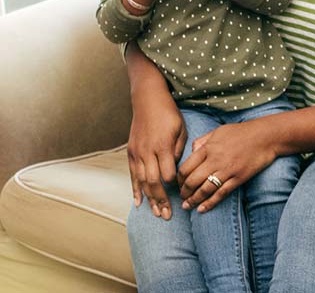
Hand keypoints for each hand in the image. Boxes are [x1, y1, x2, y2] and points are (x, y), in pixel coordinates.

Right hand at [128, 85, 186, 218]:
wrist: (147, 100)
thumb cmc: (168, 114)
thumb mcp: (180, 129)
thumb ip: (178, 150)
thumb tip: (176, 168)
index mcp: (163, 146)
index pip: (168, 174)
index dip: (175, 185)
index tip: (183, 193)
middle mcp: (147, 152)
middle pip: (153, 182)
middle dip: (161, 200)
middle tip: (167, 215)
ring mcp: (137, 153)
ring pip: (142, 182)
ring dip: (149, 199)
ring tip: (156, 213)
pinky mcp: (131, 152)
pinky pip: (133, 175)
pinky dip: (135, 190)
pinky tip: (138, 203)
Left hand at [177, 120, 277, 212]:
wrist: (266, 137)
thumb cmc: (242, 132)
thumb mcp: (218, 131)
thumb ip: (203, 141)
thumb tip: (192, 151)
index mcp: (208, 148)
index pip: (186, 167)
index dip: (179, 178)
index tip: (178, 184)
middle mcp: (215, 160)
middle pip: (192, 180)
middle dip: (184, 191)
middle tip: (182, 197)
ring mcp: (227, 171)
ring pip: (205, 189)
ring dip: (194, 200)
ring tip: (187, 206)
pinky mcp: (238, 179)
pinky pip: (221, 193)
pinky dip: (210, 203)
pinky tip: (202, 209)